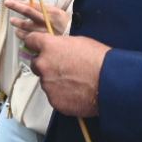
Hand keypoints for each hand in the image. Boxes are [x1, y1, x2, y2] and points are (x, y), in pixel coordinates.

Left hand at [4, 0, 70, 37]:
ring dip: (18, 24)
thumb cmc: (65, 23)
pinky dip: (22, 35)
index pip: (33, 5)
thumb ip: (44, 9)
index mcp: (52, 11)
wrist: (75, 36)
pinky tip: (19, 33)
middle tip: (7, 4)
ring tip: (13, 21)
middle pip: (29, 12)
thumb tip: (28, 5)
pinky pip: (30, 38)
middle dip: (16, 7)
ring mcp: (46, 31)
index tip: (10, 1)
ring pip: (27, 27)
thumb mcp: (57, 12)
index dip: (20, 3)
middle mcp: (48, 20)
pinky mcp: (45, 41)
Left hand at [9, 1, 107, 116]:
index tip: (35, 45)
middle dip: (46, 65)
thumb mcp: (80, 42)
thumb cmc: (99, 60)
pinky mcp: (54, 101)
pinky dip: (62, 95)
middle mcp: (44, 65)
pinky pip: (54, 97)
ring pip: (46, 82)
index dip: (34, 43)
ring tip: (74, 82)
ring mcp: (48, 85)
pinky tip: (76, 92)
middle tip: (62, 68)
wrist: (109, 83)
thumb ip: (62, 46)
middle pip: (36, 64)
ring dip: (55, 81)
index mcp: (49, 47)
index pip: (31, 40)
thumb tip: (59, 49)